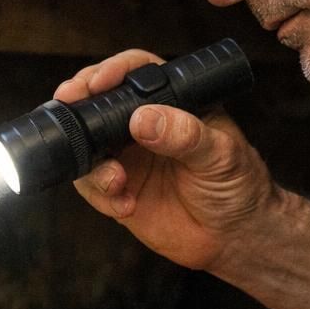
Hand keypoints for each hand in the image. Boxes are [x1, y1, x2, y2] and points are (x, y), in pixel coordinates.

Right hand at [53, 49, 275, 271]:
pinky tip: (125, 206)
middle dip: (78, 105)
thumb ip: (185, 135)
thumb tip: (144, 119)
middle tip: (70, 107)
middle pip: (98, 101)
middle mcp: (144, 124)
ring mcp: (127, 156)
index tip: (99, 82)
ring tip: (116, 181)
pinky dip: (100, 195)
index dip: (113, 71)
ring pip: (86, 145)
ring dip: (91, 163)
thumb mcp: (221, 155)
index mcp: (172, 101)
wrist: (235, 237)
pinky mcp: (118, 189)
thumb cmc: (238, 185)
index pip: (137, 72)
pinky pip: (91, 186)